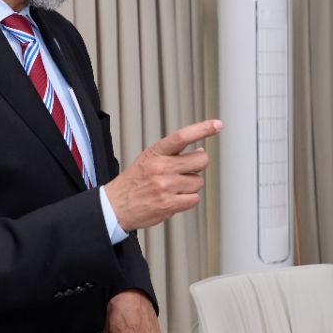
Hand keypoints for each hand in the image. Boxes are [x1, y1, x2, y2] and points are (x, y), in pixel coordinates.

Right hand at [104, 120, 221, 231]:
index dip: (203, 129)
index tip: (218, 125)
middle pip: (201, 160)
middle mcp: (161, 167)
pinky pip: (194, 199)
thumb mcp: (148, 159)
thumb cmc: (134, 182)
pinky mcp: (169, 204)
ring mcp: (165, 186)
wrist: (115, 207)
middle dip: (198, 166)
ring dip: (190, 186)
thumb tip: (201, 152)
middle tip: (186, 171)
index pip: (182, 136)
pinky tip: (173, 199)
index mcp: (155, 153)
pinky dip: (187, 200)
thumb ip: (173, 154)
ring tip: (172, 188)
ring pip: (198, 182)